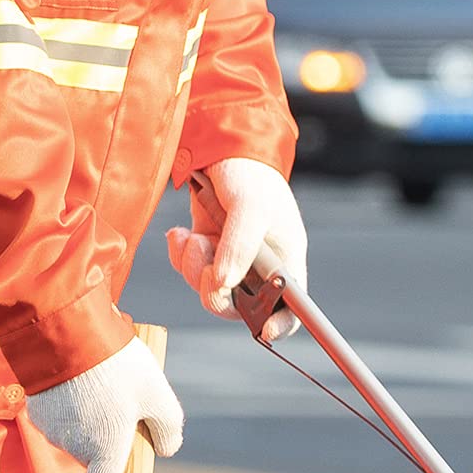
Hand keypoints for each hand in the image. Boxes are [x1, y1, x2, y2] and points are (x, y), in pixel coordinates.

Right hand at [24, 336, 183, 472]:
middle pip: (94, 452)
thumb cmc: (117, 365)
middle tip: (119, 395)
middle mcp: (75, 448)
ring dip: (87, 412)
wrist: (71, 332)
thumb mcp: (157, 392)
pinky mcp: (37, 410)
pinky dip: (67, 400)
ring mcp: (53, 430)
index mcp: (105, 451)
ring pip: (76, 430)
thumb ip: (168, 425)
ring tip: (99, 377)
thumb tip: (167, 448)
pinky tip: (78, 373)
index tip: (118, 468)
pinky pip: (57, 413)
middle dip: (107, 431)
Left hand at [166, 157, 307, 341]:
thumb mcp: (251, 206)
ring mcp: (230, 257)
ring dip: (195, 269)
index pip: (291, 308)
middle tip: (208, 267)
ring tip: (192, 238)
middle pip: (240, 306)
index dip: (280, 325)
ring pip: (209, 288)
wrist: (220, 144)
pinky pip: (189, 269)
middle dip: (218, 292)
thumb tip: (224, 284)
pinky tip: (181, 233)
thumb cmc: (250, 173)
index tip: (264, 329)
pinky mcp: (206, 245)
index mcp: (284, 259)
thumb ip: (240, 245)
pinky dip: (181, 256)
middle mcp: (258, 265)